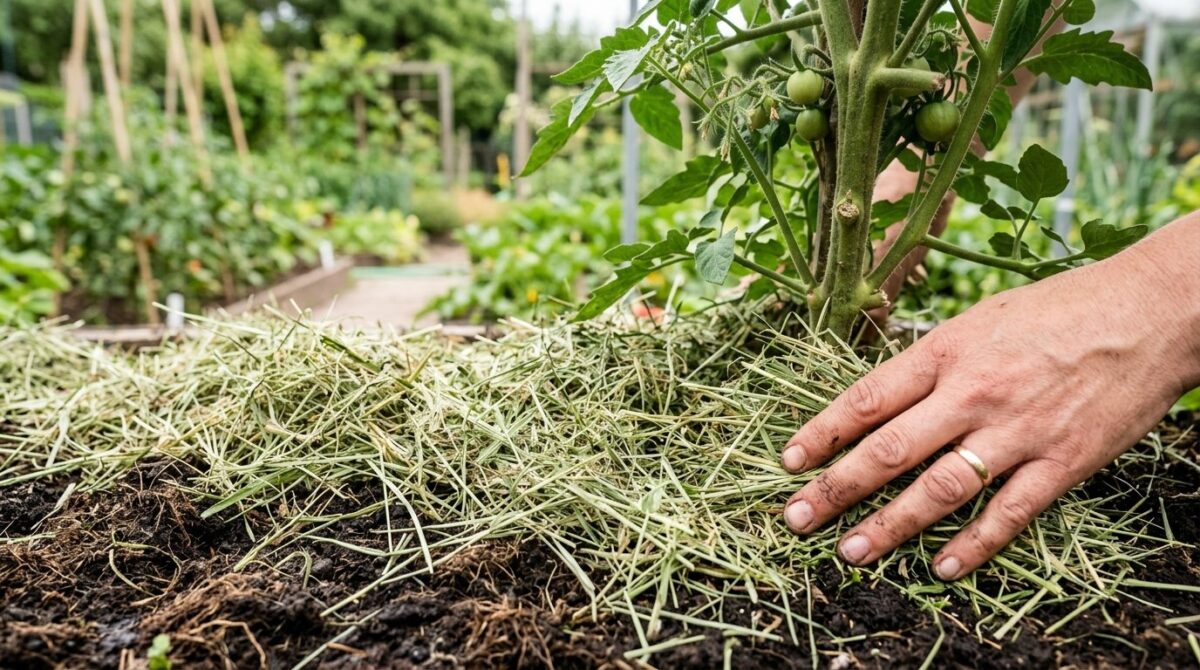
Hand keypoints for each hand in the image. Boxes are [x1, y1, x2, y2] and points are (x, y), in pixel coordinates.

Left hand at [779, 230, 1199, 579]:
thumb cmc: (1059, 309)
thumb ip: (931, 361)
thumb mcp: (980, 319)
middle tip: (797, 518)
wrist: (1151, 311)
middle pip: (888, 450)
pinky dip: (974, 544)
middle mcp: (973, 393)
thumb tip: (880, 400)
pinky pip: (1010, 512)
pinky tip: (942, 567)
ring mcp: (1017, 430)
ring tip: (852, 551)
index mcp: (947, 351)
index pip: (866, 398)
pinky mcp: (1063, 461)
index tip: (788, 462)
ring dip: (890, 525)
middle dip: (835, 489)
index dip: (821, 433)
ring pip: (939, 488)